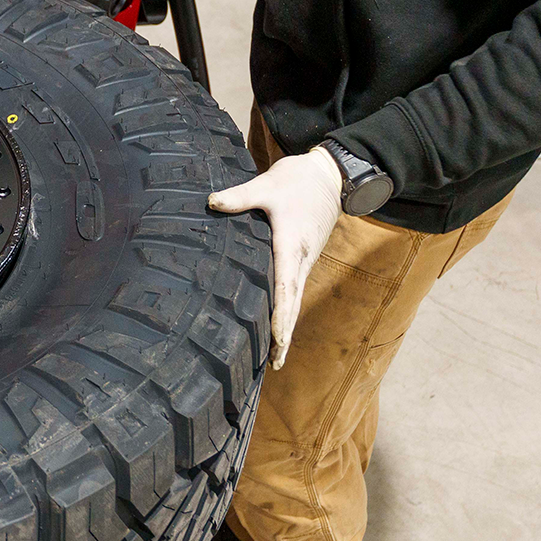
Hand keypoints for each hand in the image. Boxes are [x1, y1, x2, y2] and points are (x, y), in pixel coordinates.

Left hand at [207, 149, 343, 367]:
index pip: (286, 287)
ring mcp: (303, 261)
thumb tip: (211, 201)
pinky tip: (276, 326)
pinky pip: (293, 290)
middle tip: (275, 365)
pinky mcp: (302, 258)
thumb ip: (239, 196)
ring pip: (294, 300)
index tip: (279, 340)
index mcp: (291, 245)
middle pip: (293, 304)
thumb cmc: (298, 181)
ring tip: (274, 356)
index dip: (282, 315)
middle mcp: (300, 259)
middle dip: (285, 336)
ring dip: (286, 327)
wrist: (329, 175)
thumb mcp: (267, 185)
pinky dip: (287, 311)